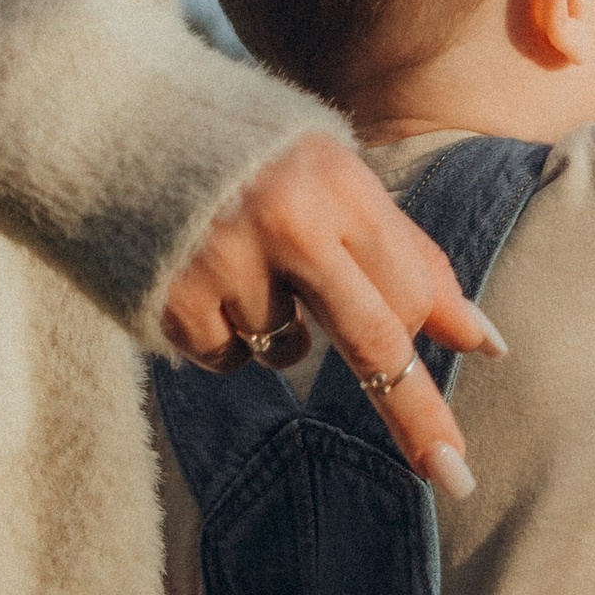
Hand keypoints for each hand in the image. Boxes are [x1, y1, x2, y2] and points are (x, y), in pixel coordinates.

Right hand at [160, 134, 502, 498]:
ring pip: (287, 352)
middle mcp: (288, 220)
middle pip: (372, 340)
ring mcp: (227, 260)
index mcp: (338, 181)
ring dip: (278, 331)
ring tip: (240, 261)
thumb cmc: (246, 152)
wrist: (107, 120)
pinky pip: (226, 359)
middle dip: (414, 413)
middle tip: (453, 474)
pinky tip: (199, 278)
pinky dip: (222, 337)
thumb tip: (486, 342)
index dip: (426, 336)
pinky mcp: (172, 296)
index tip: (460, 417)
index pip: (409, 290)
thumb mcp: (331, 178)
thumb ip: (408, 255)